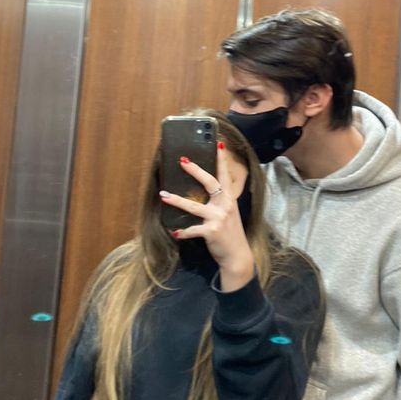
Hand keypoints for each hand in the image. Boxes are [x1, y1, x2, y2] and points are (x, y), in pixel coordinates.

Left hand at [159, 142, 254, 291]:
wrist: (237, 256)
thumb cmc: (230, 232)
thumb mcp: (229, 212)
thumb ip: (220, 201)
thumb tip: (204, 189)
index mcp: (229, 198)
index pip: (225, 175)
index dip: (221, 159)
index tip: (218, 144)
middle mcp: (225, 205)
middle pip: (210, 183)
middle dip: (195, 171)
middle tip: (182, 161)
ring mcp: (219, 218)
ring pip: (194, 206)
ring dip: (177, 200)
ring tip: (163, 195)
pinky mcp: (212, 231)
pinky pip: (193, 230)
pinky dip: (182, 231)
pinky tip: (174, 231)